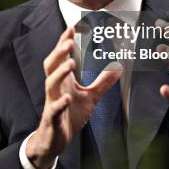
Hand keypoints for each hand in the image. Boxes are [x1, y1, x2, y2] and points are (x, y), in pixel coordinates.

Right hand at [26, 27, 121, 168]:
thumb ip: (101, 83)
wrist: (54, 140)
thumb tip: (118, 69)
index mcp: (62, 81)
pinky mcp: (52, 118)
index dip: (63, 43)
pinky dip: (60, 103)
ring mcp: (52, 102)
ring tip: (71, 64)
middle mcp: (55, 88)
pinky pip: (54, 109)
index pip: (60, 57)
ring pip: (50, 83)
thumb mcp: (89, 97)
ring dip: (60, 72)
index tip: (71, 28)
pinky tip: (68, 97)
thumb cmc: (69, 115)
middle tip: (69, 41)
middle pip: (50, 65)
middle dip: (59, 53)